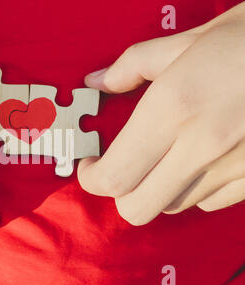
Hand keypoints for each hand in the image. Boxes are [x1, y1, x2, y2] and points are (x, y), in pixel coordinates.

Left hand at [78, 3, 244, 225]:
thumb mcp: (188, 40)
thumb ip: (133, 65)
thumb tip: (97, 82)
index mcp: (174, 108)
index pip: (114, 176)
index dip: (91, 178)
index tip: (90, 165)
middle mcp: (202, 146)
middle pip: (137, 208)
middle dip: (119, 192)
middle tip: (119, 167)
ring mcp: (236, 167)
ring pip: (173, 206)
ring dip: (157, 188)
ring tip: (163, 157)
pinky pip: (211, 202)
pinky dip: (194, 189)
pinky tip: (199, 161)